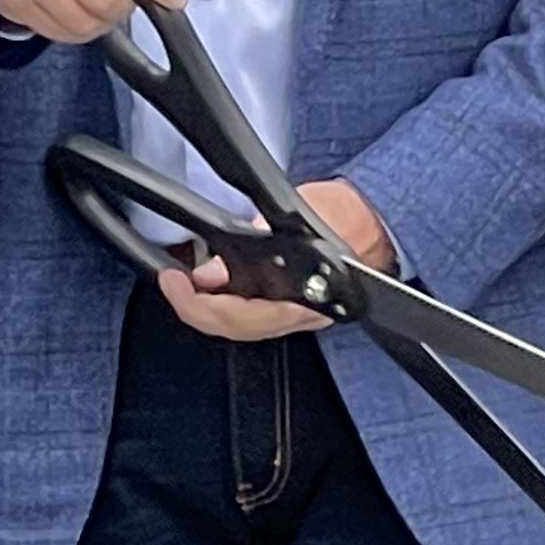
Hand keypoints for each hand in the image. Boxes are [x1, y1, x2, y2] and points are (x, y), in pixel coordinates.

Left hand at [157, 179, 394, 342]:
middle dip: (195, 309)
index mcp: (304, 297)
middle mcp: (297, 315)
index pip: (241, 317)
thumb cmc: (342, 215)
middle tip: (171, 283)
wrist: (373, 221)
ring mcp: (293, 315)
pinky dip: (223, 305)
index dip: (200, 306)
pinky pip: (249, 318)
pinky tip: (208, 289)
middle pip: (234, 329)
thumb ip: (253, 241)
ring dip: (205, 309)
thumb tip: (210, 268)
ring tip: (182, 285)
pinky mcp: (289, 307)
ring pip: (239, 328)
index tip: (176, 283)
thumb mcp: (295, 215)